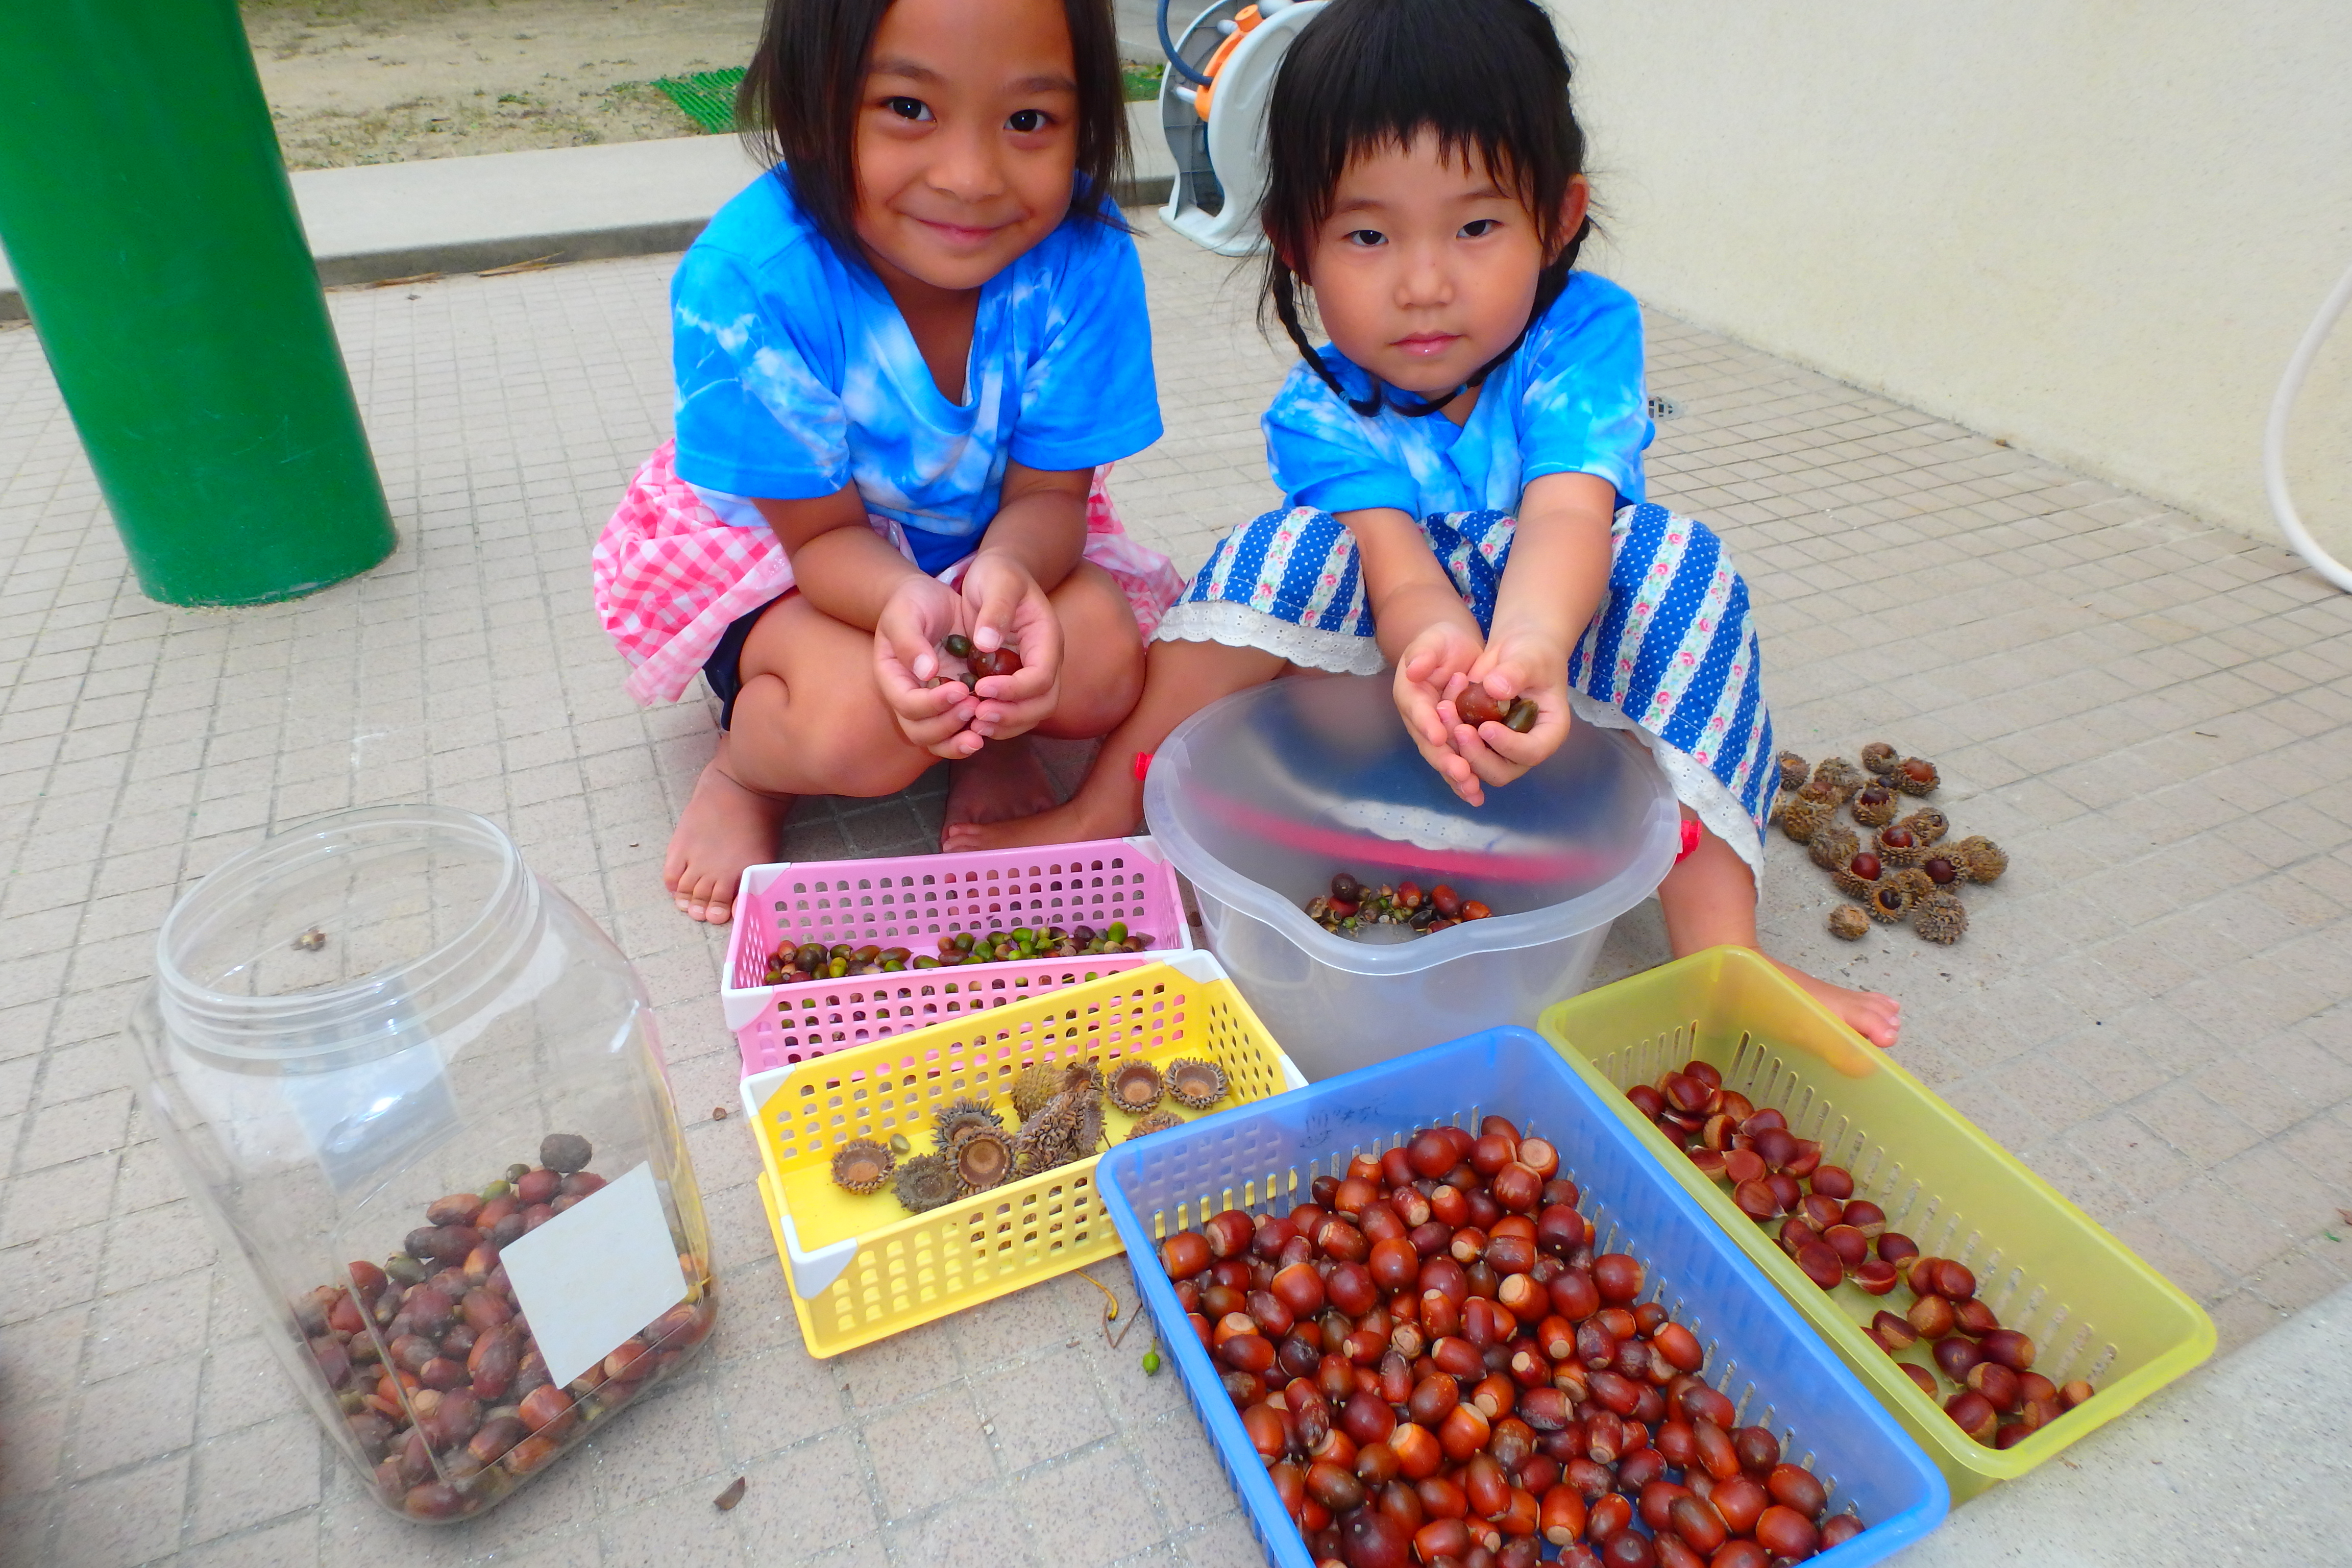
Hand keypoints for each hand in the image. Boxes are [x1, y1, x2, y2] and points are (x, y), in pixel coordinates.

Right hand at [873, 575, 985, 757]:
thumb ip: (910, 640)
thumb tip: (926, 673)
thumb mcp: (906, 612)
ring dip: (958, 742)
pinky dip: (971, 736)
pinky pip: (958, 733)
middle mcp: (909, 697)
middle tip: (974, 706)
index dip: (931, 704)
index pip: (906, 704)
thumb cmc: (915, 602)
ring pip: (937, 740)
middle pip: (919, 731)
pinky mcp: (954, 704)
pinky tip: (990, 728)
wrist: (935, 599)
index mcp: (892, 677)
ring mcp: (932, 704)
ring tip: (982, 730)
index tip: (960, 689)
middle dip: (946, 726)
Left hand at [956, 550, 1062, 741]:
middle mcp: (1045, 661)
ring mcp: (1032, 673)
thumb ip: (995, 609)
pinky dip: (997, 721)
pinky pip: (1014, 710)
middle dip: (1012, 715)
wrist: (1000, 573)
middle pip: (1043, 703)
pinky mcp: (1016, 680)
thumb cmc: (999, 574)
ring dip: (1005, 724)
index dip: (1014, 689)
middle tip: (978, 717)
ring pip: (1030, 713)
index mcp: (1047, 638)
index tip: (981, 688)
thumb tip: (987, 645)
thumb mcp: (997, 581)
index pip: (1041, 677)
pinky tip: (970, 722)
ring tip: (973, 725)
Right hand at [1394, 619, 1489, 803]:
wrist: (1454, 650)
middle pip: (1429, 743)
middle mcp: (1419, 719)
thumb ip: (1423, 653)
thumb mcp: (1433, 640)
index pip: (1417, 711)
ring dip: (1456, 776)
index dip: (1427, 723)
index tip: (1440, 735)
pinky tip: (1477, 795)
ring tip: (1471, 790)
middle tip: (1461, 772)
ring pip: (1443, 757)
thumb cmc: (1441, 642)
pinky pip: (1457, 761)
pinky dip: (1464, 779)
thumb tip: (1415, 668)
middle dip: (1445, 759)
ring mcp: (1435, 732)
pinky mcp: (1452, 740)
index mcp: (1410, 695)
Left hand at [1439, 628, 1571, 803]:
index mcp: (1549, 731)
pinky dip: (1448, 738)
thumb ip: (1516, 673)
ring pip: (1476, 766)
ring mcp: (1501, 748)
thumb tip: (1496, 690)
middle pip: (1502, 771)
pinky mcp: (1480, 741)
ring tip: (1444, 713)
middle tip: (1459, 729)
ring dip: (1457, 748)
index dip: (1509, 746)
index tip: (1486, 727)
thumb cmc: (1533, 654)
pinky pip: (1461, 750)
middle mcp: (1525, 747)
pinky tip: (1440, 712)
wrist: (1516, 650)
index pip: (1532, 752)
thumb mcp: (1529, 659)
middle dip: (1477, 756)